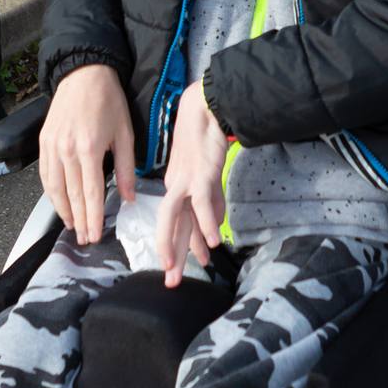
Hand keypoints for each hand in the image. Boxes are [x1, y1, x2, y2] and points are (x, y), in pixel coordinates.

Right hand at [39, 64, 135, 243]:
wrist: (84, 74)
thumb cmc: (109, 101)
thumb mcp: (125, 133)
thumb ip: (126, 167)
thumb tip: (128, 197)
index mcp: (90, 149)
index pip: (92, 193)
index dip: (93, 218)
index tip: (95, 236)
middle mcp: (67, 151)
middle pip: (73, 195)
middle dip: (80, 220)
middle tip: (84, 239)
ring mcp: (52, 147)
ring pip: (55, 189)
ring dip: (63, 210)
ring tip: (72, 226)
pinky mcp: (43, 142)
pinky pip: (45, 175)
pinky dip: (51, 193)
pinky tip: (59, 203)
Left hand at [154, 81, 225, 286]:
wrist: (207, 106)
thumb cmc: (205, 135)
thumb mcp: (208, 174)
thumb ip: (211, 200)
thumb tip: (216, 224)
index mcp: (176, 186)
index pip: (175, 222)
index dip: (176, 246)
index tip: (176, 266)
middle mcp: (177, 186)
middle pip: (171, 226)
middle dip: (171, 256)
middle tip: (170, 282)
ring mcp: (187, 180)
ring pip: (176, 218)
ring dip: (177, 245)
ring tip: (179, 269)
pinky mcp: (201, 173)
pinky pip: (202, 203)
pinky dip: (206, 223)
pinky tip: (214, 241)